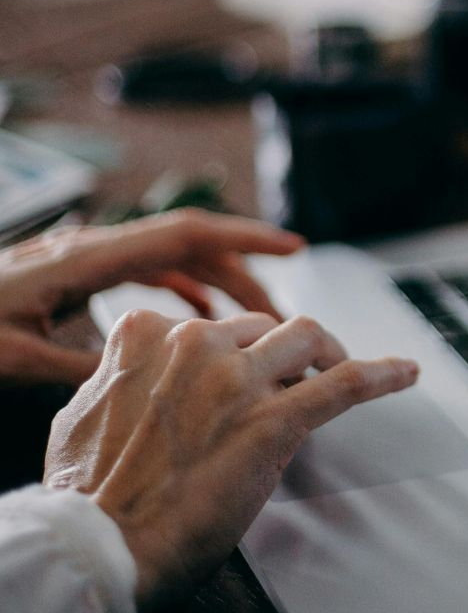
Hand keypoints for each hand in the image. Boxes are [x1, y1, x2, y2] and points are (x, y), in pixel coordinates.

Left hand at [0, 209, 305, 386]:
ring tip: (253, 324)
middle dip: (243, 272)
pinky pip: (144, 272)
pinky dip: (182, 289)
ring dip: (217, 284)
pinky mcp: (73, 276)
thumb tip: (152, 377)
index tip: (295, 247)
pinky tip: (198, 319)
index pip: (185, 235)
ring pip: (170, 259)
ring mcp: (83, 259)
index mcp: (87, 260)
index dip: (245, 238)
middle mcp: (91, 248)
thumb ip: (85, 366)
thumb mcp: (18, 361)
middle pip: (189, 244)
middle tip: (284, 317)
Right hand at [44, 308, 418, 606]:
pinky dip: (381, 373)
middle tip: (288, 384)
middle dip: (279, 355)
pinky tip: (406, 372)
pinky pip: (344, 384)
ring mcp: (238, 380)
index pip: (209, 324)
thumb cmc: (89, 498)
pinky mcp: (275, 421)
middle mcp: (196, 345)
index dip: (230, 352)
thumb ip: (121, 380)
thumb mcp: (83, 415)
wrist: (103, 548)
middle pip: (262, 328)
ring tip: (340, 368)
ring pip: (307, 337)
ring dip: (327, 353)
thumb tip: (135, 379)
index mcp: (145, 336)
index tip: (237, 372)